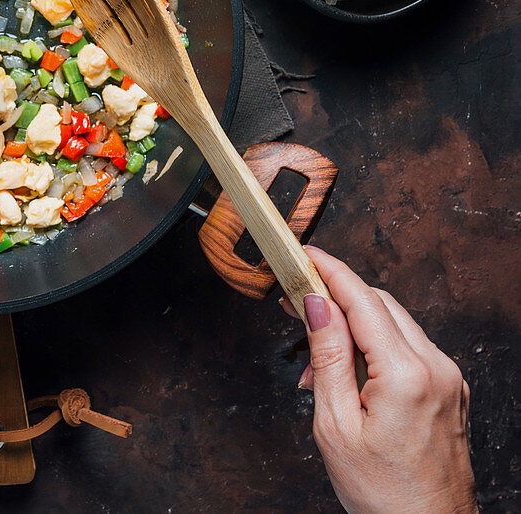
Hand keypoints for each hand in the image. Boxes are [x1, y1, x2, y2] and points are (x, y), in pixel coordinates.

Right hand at [281, 246, 475, 513]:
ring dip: (352, 326)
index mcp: (406, 375)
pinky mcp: (449, 389)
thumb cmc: (381, 491)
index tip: (304, 255)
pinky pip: (408, 348)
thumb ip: (327, 356)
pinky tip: (346, 374)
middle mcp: (436, 368)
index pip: (363, 300)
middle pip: (381, 304)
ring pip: (394, 323)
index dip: (330, 271)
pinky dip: (374, 346)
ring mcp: (447, 378)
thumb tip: (317, 306)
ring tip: (315, 362)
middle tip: (295, 301)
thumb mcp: (335, 423)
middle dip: (337, 297)